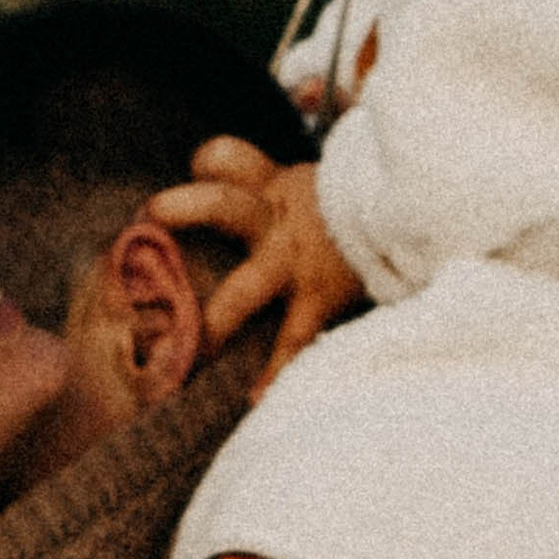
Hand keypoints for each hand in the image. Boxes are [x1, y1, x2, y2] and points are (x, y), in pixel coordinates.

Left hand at [141, 139, 366, 392]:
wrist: (413, 224)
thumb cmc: (339, 212)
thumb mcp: (295, 182)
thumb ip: (247, 176)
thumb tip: (196, 168)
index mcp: (266, 189)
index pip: (224, 160)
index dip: (201, 166)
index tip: (158, 201)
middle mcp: (274, 220)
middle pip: (221, 203)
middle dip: (183, 210)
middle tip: (145, 223)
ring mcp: (295, 262)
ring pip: (245, 288)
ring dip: (211, 323)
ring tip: (181, 357)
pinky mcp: (320, 298)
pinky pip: (293, 336)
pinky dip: (276, 370)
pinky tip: (254, 398)